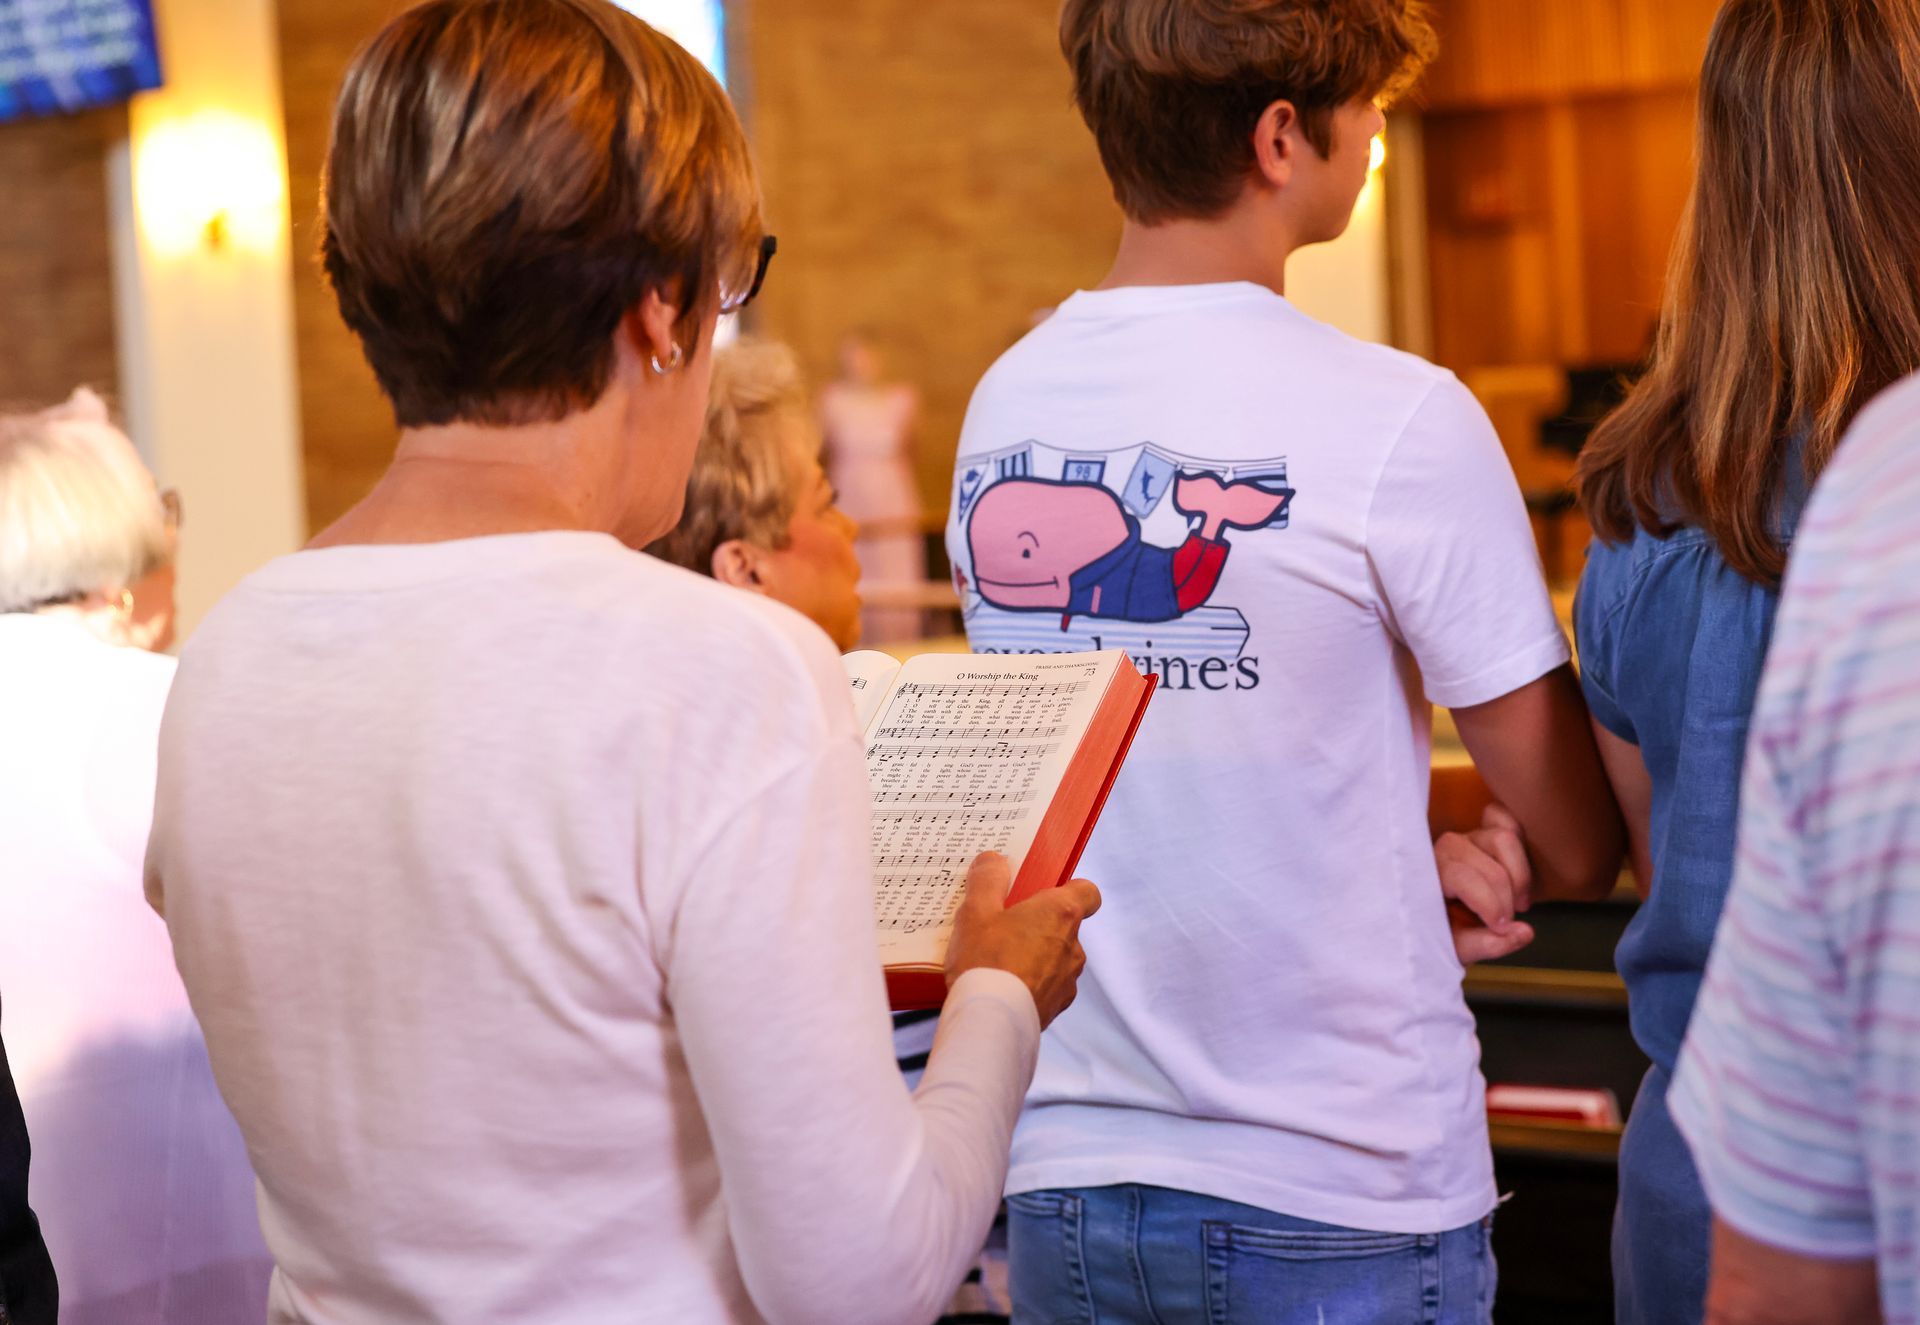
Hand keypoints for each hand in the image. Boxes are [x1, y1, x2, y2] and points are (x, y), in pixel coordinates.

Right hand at [944, 852, 1100, 1027]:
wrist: (990, 1022)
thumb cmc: (986, 960)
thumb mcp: (976, 910)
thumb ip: (988, 879)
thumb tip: (996, 860)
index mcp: (1061, 913)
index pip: (1088, 893)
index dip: (1069, 889)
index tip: (1041, 893)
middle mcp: (1073, 946)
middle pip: (1064, 926)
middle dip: (1038, 925)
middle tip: (1003, 926)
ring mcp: (1068, 980)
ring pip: (1055, 958)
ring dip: (1034, 956)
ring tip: (996, 960)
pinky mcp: (1056, 1007)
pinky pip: (1046, 987)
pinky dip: (1030, 984)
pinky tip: (1001, 986)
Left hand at [1436, 803, 1534, 964]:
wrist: (1435, 919)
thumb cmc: (1440, 933)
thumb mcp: (1456, 948)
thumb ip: (1487, 944)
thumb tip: (1526, 932)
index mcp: (1427, 874)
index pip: (1464, 878)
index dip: (1490, 906)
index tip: (1501, 928)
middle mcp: (1445, 848)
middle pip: (1491, 867)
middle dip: (1506, 901)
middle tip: (1506, 925)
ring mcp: (1466, 836)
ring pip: (1504, 838)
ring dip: (1519, 876)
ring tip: (1518, 904)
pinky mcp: (1484, 830)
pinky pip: (1507, 820)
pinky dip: (1520, 845)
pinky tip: (1518, 880)